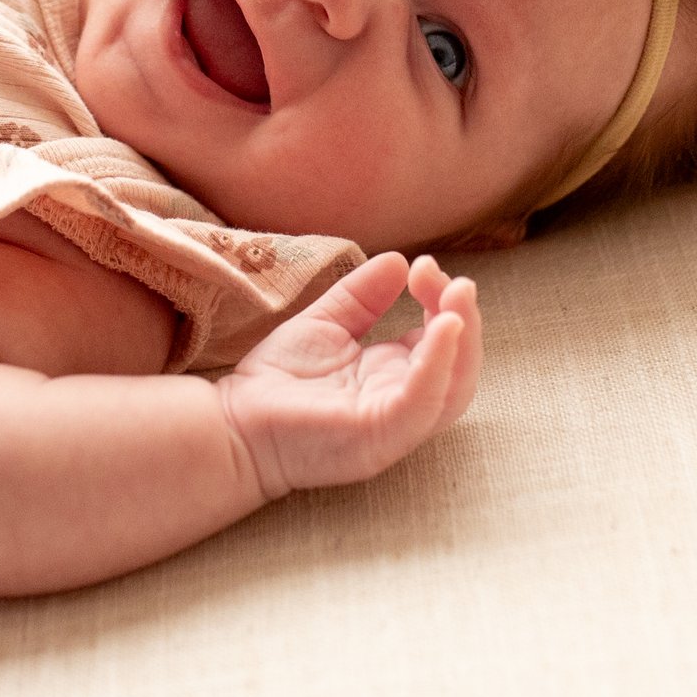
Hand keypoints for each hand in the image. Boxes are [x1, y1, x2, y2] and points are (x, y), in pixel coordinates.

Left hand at [215, 253, 481, 500]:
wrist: (232, 422)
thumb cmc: (275, 381)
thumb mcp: (326, 323)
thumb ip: (362, 296)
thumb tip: (400, 260)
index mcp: (394, 377)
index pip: (441, 341)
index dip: (442, 301)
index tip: (423, 265)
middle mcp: (402, 404)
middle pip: (459, 365)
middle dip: (463, 317)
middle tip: (455, 280)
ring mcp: (395, 424)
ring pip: (454, 389)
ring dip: (464, 341)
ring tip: (458, 297)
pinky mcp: (380, 435)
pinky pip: (423, 402)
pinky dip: (439, 364)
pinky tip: (443, 327)